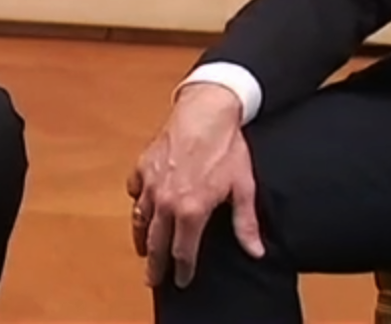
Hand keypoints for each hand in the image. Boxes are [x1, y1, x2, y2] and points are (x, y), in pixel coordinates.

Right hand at [126, 83, 263, 288]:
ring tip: (144, 250)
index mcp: (191, 210)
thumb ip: (246, 223)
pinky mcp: (143, 166)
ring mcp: (151, 184)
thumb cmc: (227, 146)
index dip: (182, 270)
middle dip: (155, 265)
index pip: (182, 252)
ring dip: (142, 238)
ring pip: (141, 220)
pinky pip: (135, 191)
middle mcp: (166, 201)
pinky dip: (137, 202)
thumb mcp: (243, 187)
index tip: (182, 281)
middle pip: (156, 243)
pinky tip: (141, 206)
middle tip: (153, 279)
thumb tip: (256, 250)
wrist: (207, 109)